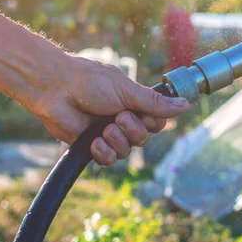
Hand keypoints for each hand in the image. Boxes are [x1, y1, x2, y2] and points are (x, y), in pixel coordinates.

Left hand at [26, 54, 189, 165]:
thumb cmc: (89, 81)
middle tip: (118, 117)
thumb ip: (155, 102)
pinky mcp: (92, 146)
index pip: (157, 121)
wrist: (56, 89)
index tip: (144, 114)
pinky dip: (104, 152)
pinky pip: (109, 160)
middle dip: (133, 130)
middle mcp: (123, 119)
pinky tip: (95, 141)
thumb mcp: (126, 90)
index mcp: (134, 103)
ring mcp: (108, 133)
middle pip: (144, 138)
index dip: (153, 122)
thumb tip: (185, 104)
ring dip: (118, 140)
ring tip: (104, 128)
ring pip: (127, 150)